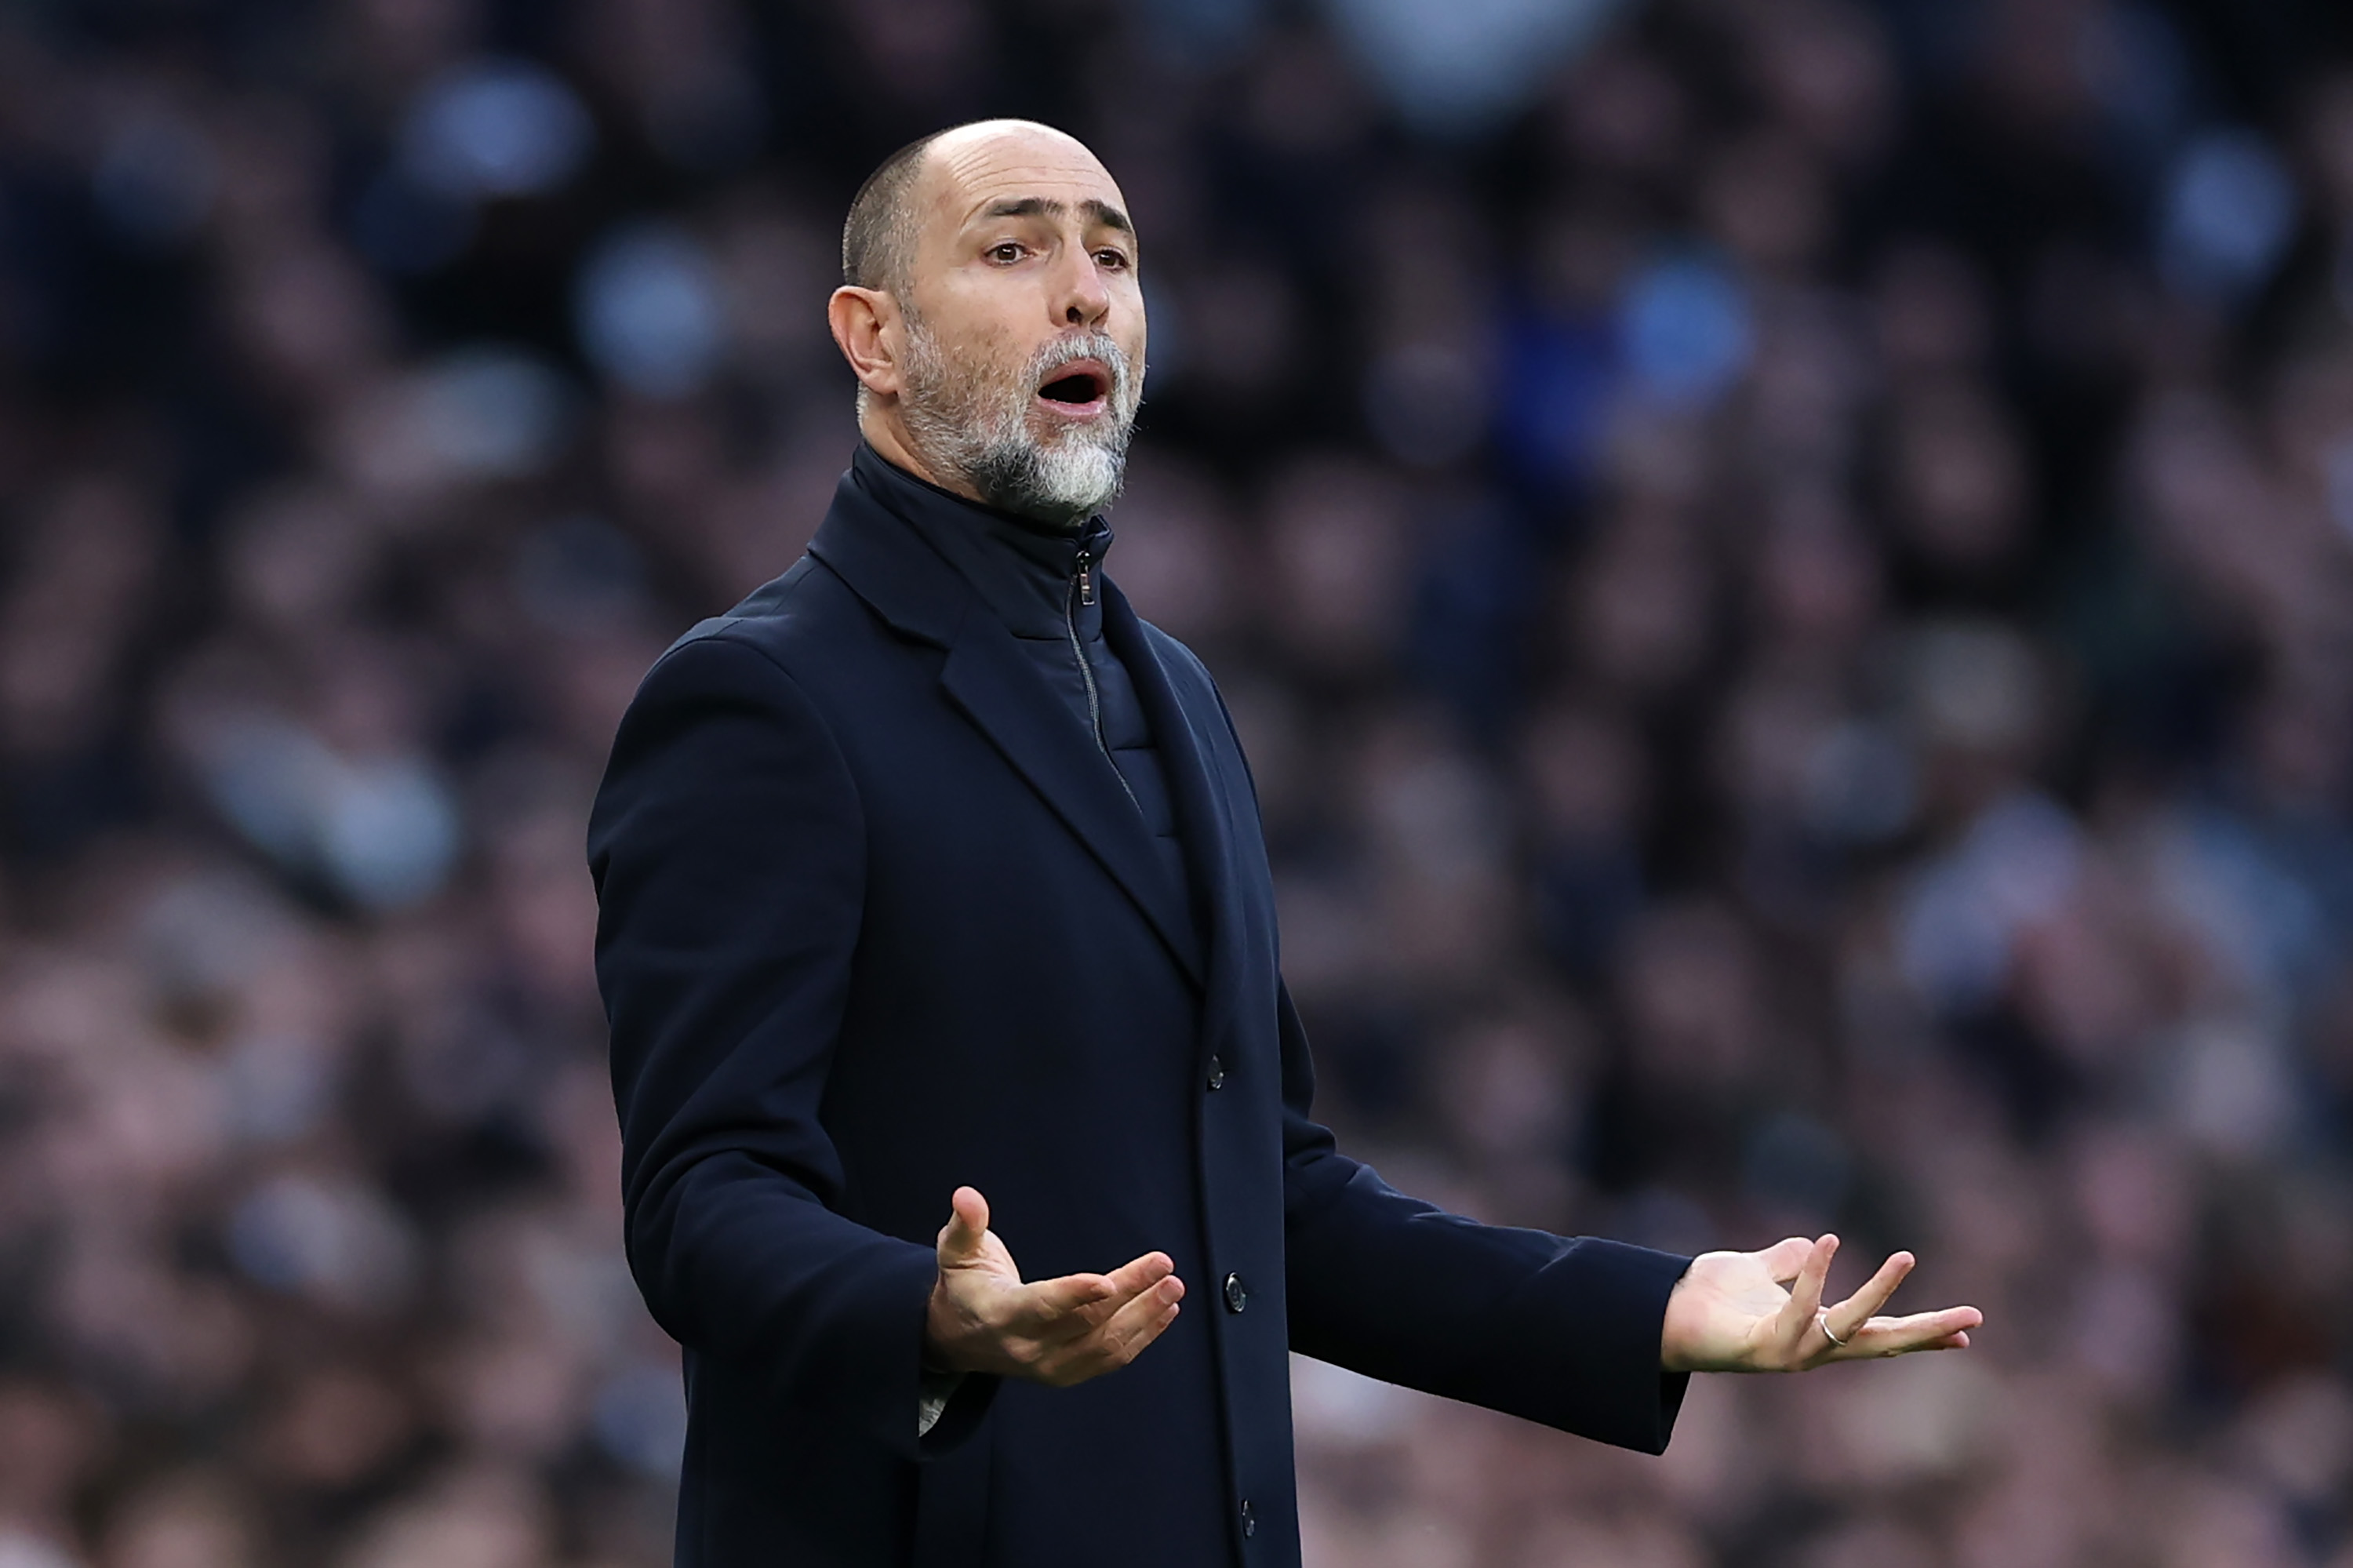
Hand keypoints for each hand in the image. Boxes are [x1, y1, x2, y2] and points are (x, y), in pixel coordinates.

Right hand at [922, 1186, 1184, 1385]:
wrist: (960, 1338)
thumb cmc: (964, 1287)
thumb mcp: (956, 1251)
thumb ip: (966, 1223)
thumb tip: (967, 1196)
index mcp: (1001, 1315)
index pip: (1042, 1307)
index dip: (1075, 1295)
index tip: (1110, 1282)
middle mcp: (1028, 1347)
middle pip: (1087, 1321)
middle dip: (1130, 1293)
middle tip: (1162, 1266)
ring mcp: (1050, 1366)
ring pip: (1106, 1344)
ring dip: (1145, 1316)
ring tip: (1172, 1287)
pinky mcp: (1068, 1373)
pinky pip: (1110, 1358)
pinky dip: (1142, 1336)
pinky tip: (1164, 1312)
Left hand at [1660, 1233, 1981, 1372]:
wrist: (1661, 1316)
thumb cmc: (1708, 1300)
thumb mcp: (1757, 1272)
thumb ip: (1788, 1263)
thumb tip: (1814, 1245)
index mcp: (1818, 1333)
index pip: (1880, 1333)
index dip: (1921, 1332)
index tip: (1967, 1332)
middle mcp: (1812, 1350)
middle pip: (1882, 1343)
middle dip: (1927, 1332)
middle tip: (1973, 1319)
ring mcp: (1791, 1353)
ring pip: (1849, 1326)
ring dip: (1879, 1292)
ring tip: (1906, 1255)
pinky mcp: (1765, 1347)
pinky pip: (1799, 1310)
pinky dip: (1814, 1276)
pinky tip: (1826, 1244)